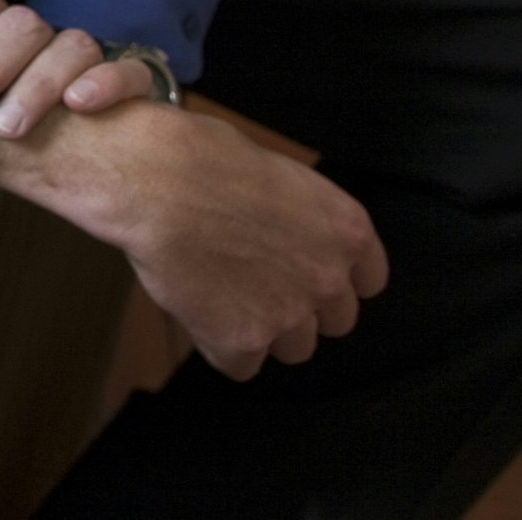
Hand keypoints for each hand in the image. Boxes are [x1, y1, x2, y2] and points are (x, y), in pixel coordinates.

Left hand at [0, 0, 163, 137]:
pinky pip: (128, 71)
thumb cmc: (11, 132)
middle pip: (19, 25)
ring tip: (7, 128)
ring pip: (70, 44)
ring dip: (35, 84)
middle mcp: (43, 37)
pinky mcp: (133, 84)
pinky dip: (105, 82)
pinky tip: (79, 104)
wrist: (96, 163)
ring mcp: (89, 59)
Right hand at [0, 97, 387, 380]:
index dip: (334, 277)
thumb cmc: (199, 157)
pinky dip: (217, 342)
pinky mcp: (243, 343)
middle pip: (335, 321)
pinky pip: (240, 363)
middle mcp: (329, 278)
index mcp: (347, 230)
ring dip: (262, 327)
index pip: (369, 281)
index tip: (307, 270)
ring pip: (292, 347)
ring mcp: (289, 316)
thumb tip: (288, 236)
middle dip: (300, 305)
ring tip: (220, 292)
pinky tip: (196, 306)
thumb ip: (300, 218)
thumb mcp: (276, 173)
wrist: (152, 181)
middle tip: (256, 281)